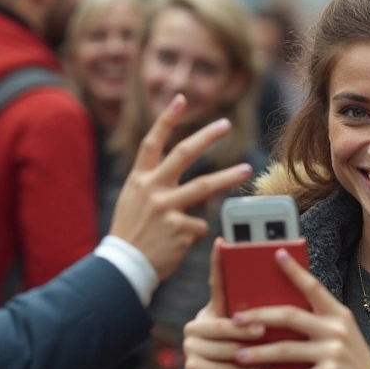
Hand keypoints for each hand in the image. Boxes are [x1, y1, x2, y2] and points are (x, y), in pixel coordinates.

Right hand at [109, 95, 252, 279]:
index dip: (166, 119)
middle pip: (184, 154)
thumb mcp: (133, 203)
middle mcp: (152, 189)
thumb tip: (179, 177)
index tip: (181, 99)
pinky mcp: (179, 229)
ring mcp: (166, 208)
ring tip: (246, 169)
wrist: (123, 269)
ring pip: (204, 187)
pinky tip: (179, 244)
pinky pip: (199, 226)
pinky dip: (194, 234)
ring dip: (227, 176)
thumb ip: (152, 186)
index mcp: (139, 180)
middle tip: (225, 124)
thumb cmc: (131, 236)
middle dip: (206, 137)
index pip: (152, 142)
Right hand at [180, 238, 271, 368]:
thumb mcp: (249, 339)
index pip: (215, 283)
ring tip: (273, 356)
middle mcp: (197, 324)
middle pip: (226, 322)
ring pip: (227, 346)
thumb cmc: (238, 363)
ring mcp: (191, 346)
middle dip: (249, 328)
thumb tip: (293, 303)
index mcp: (212, 311)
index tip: (222, 242)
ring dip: (252, 353)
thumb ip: (260, 321)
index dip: (218, 263)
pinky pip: (224, 368)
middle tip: (267, 330)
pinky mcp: (192, 368)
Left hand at [232, 249, 369, 368]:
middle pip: (290, 316)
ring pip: (286, 349)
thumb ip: (318, 327)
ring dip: (259, 353)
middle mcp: (336, 329)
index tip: (277, 254)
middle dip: (258, 316)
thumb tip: (280, 321)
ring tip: (239, 356)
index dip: (294, 270)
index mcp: (338, 315)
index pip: (313, 287)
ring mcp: (333, 352)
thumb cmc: (354, 366)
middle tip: (234, 320)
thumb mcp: (341, 338)